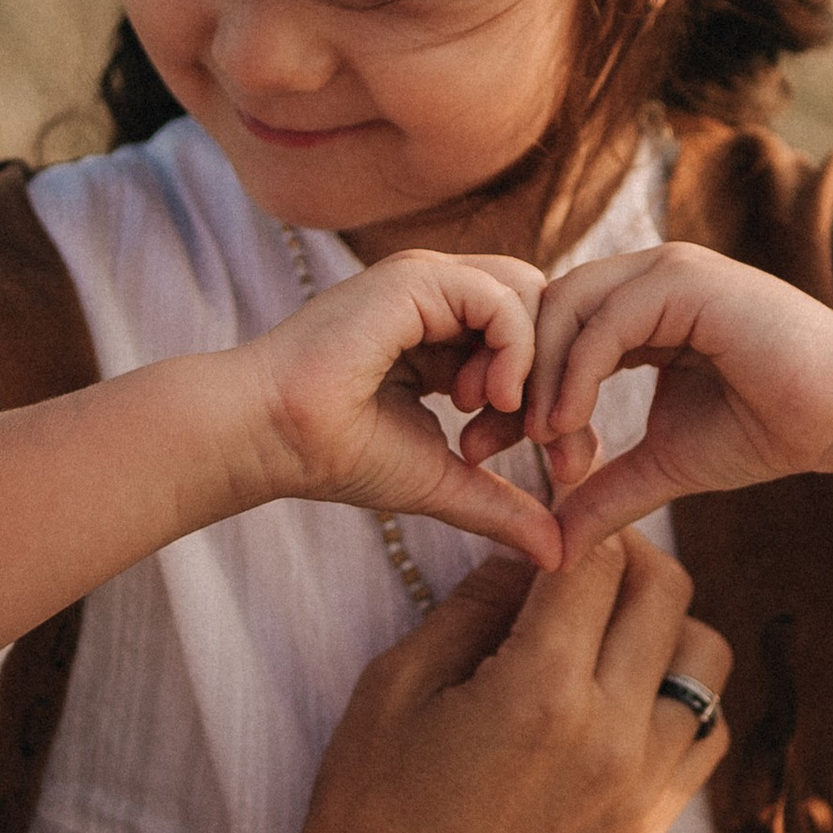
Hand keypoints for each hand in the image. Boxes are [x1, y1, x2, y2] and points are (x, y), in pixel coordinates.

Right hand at [243, 248, 565, 565]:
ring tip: (505, 417)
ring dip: (536, 363)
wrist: (272, 437)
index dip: (554, 394)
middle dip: (558, 376)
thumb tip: (560, 553)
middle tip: (543, 440)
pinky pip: (500, 299)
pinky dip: (514, 349)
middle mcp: (439, 297)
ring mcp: (427, 282)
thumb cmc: (337, 454)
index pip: (534, 338)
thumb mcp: (444, 480)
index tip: (550, 459)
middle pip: (544, 309)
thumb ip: (501, 506)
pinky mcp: (414, 279)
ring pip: (530, 295)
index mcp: (443, 332)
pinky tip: (490, 399)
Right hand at [277, 536, 730, 832]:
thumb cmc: (371, 810)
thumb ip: (473, 604)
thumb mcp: (396, 684)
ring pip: (707, 654)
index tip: (550, 523)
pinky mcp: (652, 827)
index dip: (573, 524)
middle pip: (668, 591)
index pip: (597, 559)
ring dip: (662, 624)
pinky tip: (619, 699)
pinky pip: (705, 731)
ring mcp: (644, 787)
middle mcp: (612, 734)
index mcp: (541, 689)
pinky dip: (678, 695)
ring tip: (602, 633)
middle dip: (625, 558)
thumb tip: (527, 552)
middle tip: (578, 563)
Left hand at [475, 244, 832, 560]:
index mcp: (638, 309)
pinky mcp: (689, 281)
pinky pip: (606, 321)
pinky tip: (565, 427)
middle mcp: (646, 278)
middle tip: (478, 443)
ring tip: (531, 443)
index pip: (549, 333)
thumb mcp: (666, 464)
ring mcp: (668, 271)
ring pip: (566, 307)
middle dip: (503, 378)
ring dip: (538, 379)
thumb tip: (554, 545)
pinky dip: (575, 374)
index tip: (478, 447)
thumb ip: (608, 490)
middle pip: (543, 311)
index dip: (508, 387)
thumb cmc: (769, 429)